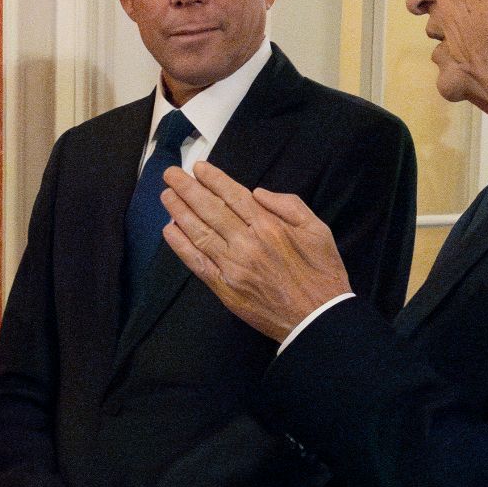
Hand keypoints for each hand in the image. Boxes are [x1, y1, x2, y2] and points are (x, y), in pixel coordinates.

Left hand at [161, 162, 350, 340]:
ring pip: (199, 233)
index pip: (233, 196)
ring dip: (179, 212)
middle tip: (170, 174)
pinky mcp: (224, 287)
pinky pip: (197, 262)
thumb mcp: (317, 230)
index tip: (198, 168)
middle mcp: (246, 244)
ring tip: (166, 196)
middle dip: (188, 189)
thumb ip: (289, 205)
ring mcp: (232, 267)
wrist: (317, 318)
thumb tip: (257, 193)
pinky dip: (180, 246)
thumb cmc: (321, 273)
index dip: (213, 180)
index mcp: (269, 227)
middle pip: (210, 210)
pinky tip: (169, 230)